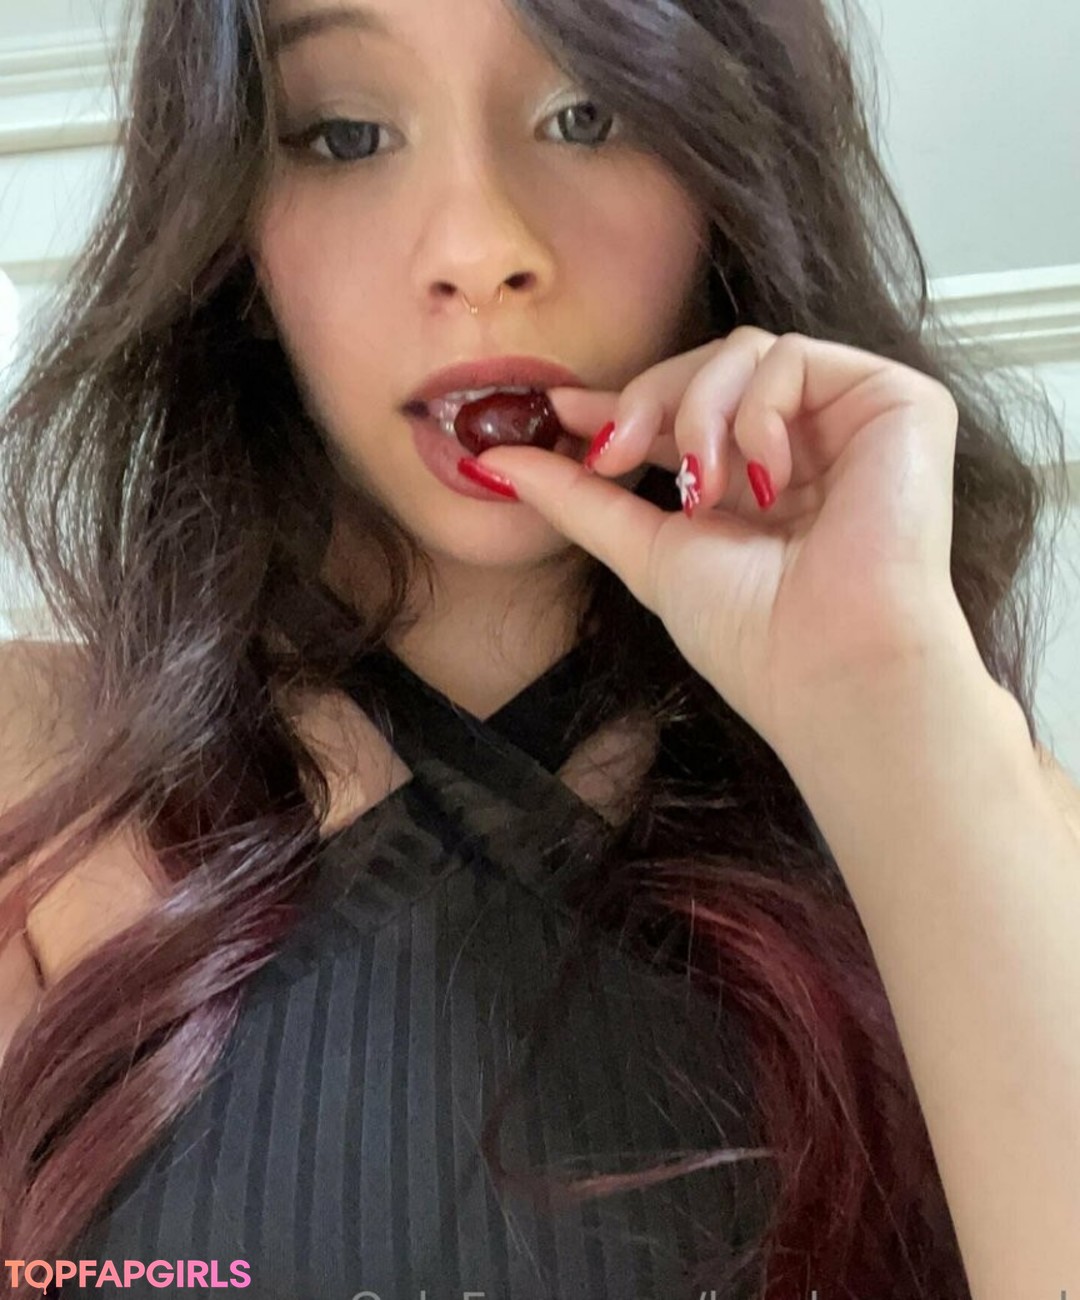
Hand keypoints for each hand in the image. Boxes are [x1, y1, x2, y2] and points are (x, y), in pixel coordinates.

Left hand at [476, 328, 985, 759]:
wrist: (831, 668)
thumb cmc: (752, 633)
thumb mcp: (646, 552)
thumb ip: (578, 499)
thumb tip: (492, 461)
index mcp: (757, 478)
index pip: (683, 411)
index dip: (621, 401)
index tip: (554, 407)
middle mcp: (808, 442)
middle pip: (709, 364)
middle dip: (646, 402)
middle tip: (615, 455)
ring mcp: (851, 420)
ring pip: (745, 350)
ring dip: (698, 416)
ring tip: (705, 493)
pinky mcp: (899, 402)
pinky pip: (794, 356)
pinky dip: (757, 412)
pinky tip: (766, 480)